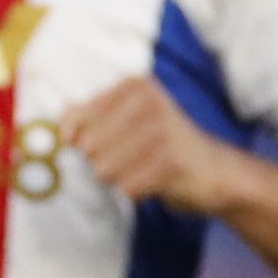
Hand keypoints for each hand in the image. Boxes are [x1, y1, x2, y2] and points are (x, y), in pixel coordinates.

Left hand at [64, 77, 262, 217]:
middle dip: (104, 163)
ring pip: (104, 170)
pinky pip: (127, 188)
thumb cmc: (161, 147)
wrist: (215, 173)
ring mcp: (161, 130)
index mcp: (134, 85)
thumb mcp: (126, 121)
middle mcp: (148, 101)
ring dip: (121, 178)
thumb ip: (89, 116)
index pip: (75, 121)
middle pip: (88, 148)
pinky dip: (138, 192)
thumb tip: (62, 123)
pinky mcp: (172, 161)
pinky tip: (158, 181)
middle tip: (134, 159)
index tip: (107, 145)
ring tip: (146, 169)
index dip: (81, 143)